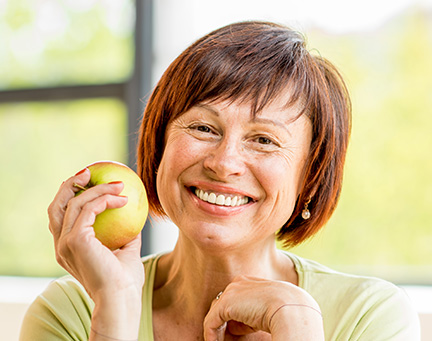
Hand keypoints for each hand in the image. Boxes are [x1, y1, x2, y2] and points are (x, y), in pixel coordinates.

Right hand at [47, 168, 143, 339]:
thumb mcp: (126, 251)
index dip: (71, 196)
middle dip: (70, 185)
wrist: (121, 299)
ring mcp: (65, 243)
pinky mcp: (75, 240)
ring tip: (118, 183)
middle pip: (57, 206)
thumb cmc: (124, 281)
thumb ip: (126, 234)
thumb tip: (135, 216)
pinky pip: (89, 209)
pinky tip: (122, 199)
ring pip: (74, 203)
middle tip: (90, 172)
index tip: (89, 182)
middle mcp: (61, 245)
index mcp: (68, 249)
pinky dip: (105, 199)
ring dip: (96, 189)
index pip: (62, 217)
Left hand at [203, 276, 323, 340]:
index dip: (236, 315)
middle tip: (226, 337)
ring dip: (217, 329)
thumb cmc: (288, 311)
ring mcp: (231, 291)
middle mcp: (239, 282)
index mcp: (251, 281)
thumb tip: (237, 327)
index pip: (236, 297)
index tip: (239, 331)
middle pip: (223, 303)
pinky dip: (211, 335)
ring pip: (216, 313)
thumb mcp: (269, 309)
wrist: (291, 308)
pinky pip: (211, 322)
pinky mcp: (224, 304)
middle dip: (224, 321)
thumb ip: (252, 314)